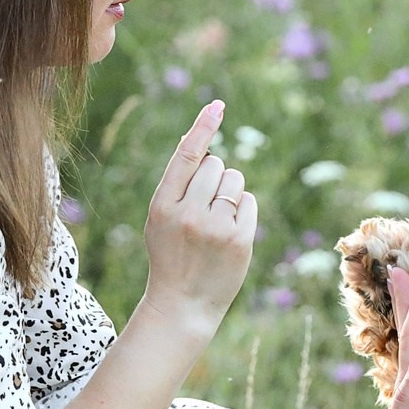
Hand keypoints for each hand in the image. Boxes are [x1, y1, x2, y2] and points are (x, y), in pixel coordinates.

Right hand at [139, 100, 254, 331]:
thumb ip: (176, 184)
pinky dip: (242, 211)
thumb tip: (195, 139)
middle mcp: (188, 213)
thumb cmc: (171, 255)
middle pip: (216, 165)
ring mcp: (215, 228)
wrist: (182, 303)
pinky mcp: (240, 240)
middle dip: (215, 179)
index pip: (186, 157)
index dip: (202, 128)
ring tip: (216, 221)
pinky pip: (249, 202)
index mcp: (162, 205)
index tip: (217, 106)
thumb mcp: (160, 218)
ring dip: (230, 192)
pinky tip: (229, 232)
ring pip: (235, 180)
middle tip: (204, 207)